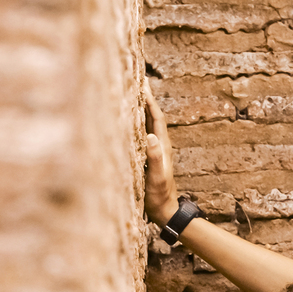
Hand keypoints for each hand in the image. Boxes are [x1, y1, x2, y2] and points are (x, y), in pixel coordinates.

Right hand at [143, 79, 179, 226]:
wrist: (164, 211)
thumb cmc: (159, 196)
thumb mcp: (156, 177)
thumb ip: (155, 157)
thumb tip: (151, 136)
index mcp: (162, 146)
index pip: (156, 118)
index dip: (150, 101)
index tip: (143, 84)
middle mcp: (159, 145)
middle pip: (152, 116)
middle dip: (145, 98)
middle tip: (137, 80)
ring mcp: (154, 151)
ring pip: (146, 124)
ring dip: (140, 109)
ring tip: (131, 94)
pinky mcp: (147, 158)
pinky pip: (141, 135)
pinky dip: (135, 123)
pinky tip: (128, 121)